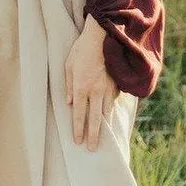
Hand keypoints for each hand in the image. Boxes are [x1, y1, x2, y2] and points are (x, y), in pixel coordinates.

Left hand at [64, 15, 115, 150]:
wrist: (104, 36)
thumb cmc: (82, 49)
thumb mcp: (68, 65)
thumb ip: (68, 85)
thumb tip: (68, 103)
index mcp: (81, 88)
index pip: (79, 115)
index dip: (78, 129)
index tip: (77, 142)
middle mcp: (96, 91)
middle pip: (95, 119)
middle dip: (93, 136)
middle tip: (92, 149)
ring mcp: (109, 88)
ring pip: (107, 112)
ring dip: (105, 127)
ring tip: (105, 139)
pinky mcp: (117, 84)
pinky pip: (114, 101)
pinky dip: (112, 110)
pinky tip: (110, 117)